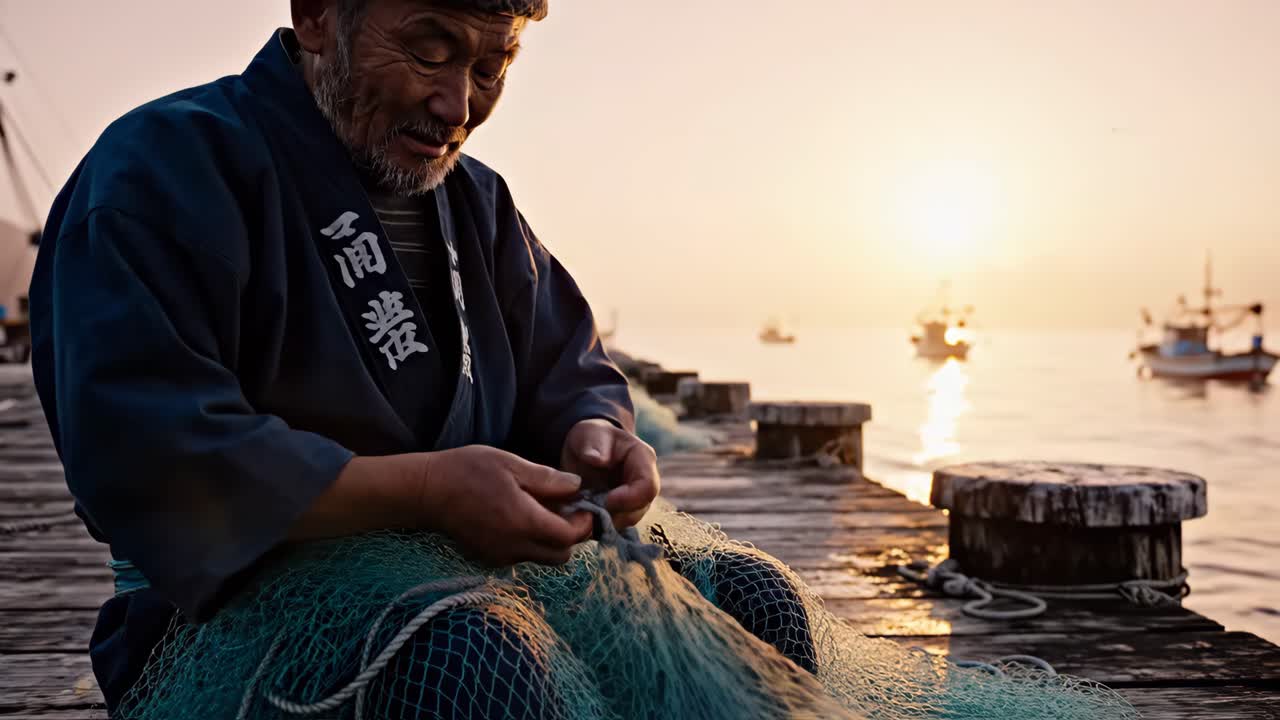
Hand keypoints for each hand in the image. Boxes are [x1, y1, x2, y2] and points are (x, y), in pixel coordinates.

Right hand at [420, 445, 593, 565]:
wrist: (426, 491)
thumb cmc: (468, 471)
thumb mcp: (511, 464)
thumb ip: (548, 479)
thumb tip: (577, 487)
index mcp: (524, 522)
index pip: (570, 536)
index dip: (583, 523)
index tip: (583, 505)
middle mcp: (514, 547)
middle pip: (561, 555)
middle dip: (571, 535)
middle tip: (566, 509)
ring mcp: (500, 556)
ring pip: (542, 558)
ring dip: (551, 540)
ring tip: (541, 510)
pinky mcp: (489, 558)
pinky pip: (522, 556)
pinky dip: (530, 542)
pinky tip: (520, 518)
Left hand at [561, 419, 659, 528]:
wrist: (584, 449)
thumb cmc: (590, 437)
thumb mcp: (589, 433)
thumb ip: (594, 443)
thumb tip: (597, 459)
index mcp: (643, 459)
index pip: (648, 487)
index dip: (629, 499)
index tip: (605, 500)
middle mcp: (644, 483)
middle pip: (639, 510)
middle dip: (613, 514)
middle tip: (587, 510)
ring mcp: (635, 500)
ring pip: (626, 522)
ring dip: (604, 523)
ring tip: (582, 512)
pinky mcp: (622, 512)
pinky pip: (614, 527)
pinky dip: (597, 526)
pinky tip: (581, 518)